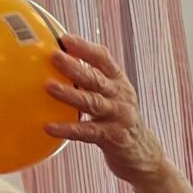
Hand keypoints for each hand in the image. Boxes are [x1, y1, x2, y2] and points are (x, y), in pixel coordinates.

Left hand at [45, 34, 165, 182]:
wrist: (143, 153)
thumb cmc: (117, 120)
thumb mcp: (111, 97)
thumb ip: (91, 82)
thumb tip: (54, 63)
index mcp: (119, 82)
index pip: (104, 59)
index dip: (85, 48)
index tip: (65, 39)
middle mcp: (121, 97)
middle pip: (96, 79)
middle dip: (75, 66)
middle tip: (54, 56)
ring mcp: (119, 117)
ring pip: (92, 103)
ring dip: (70, 94)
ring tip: (49, 86)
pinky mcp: (113, 138)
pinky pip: (87, 132)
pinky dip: (68, 129)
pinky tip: (49, 127)